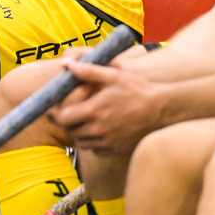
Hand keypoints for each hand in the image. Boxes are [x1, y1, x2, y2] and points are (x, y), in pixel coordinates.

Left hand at [48, 61, 163, 154]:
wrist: (163, 110)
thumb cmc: (138, 89)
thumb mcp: (113, 75)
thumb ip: (88, 70)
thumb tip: (67, 64)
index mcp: (94, 110)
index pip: (62, 118)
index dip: (53, 114)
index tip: (51, 109)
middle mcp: (98, 130)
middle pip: (70, 131)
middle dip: (65, 122)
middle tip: (65, 114)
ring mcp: (108, 142)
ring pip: (81, 142)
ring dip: (77, 132)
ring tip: (81, 120)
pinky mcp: (116, 150)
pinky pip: (95, 149)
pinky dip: (91, 142)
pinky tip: (97, 130)